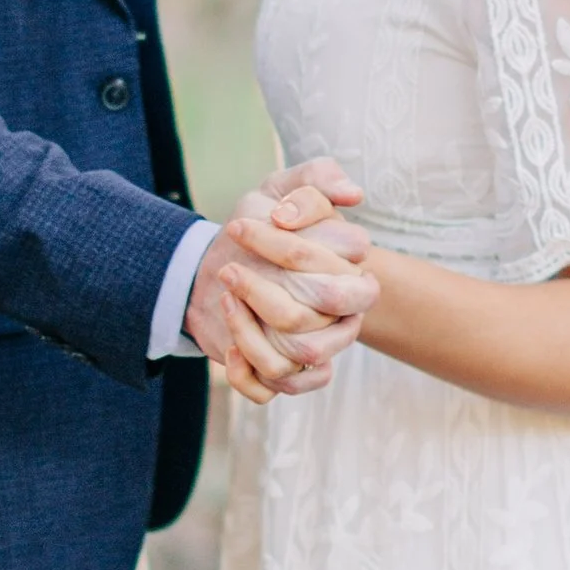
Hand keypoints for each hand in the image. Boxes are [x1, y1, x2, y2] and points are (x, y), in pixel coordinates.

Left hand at [182, 159, 377, 402]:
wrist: (216, 265)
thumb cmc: (257, 226)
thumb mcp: (278, 190)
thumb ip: (315, 180)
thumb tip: (353, 194)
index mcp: (352, 278)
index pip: (339, 278)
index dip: (289, 251)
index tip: (241, 225)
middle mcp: (341, 320)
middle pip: (319, 324)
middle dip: (266, 296)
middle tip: (229, 269)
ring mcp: (315, 351)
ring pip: (297, 359)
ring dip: (251, 332)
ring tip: (225, 299)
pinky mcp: (284, 375)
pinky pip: (274, 389)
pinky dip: (247, 372)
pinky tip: (228, 346)